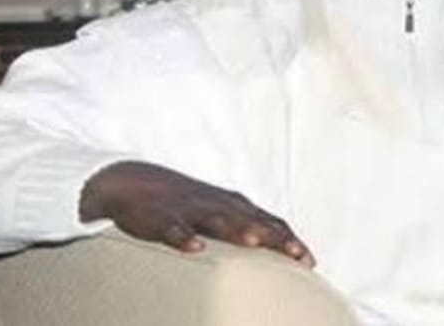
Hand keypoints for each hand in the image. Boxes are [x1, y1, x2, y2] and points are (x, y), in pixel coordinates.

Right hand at [79, 161, 314, 266]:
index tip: (310, 261)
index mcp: (234, 207)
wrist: (134, 182)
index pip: (270, 223)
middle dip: (276, 237)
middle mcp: (219, 205)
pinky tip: (194, 247)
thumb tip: (274, 250)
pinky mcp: (162, 217)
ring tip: (255, 242)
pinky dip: (184, 237)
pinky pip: (174, 228)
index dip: (291, 241)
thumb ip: (245, 228)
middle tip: (297, 255)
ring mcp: (191, 209)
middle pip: (253, 221)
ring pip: (217, 220)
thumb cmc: (187, 204)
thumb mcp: (219, 213)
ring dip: (237, 230)